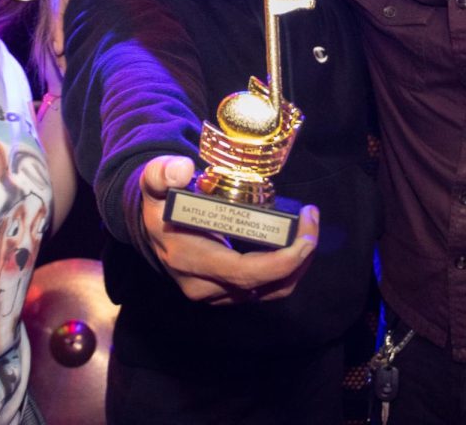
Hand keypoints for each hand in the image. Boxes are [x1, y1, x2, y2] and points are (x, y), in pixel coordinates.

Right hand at [139, 155, 318, 303]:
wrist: (152, 228)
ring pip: (273, 291)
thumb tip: (182, 170)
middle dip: (299, 256)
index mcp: (189, 260)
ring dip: (298, 264)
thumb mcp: (153, 182)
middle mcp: (204, 287)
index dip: (282, 260)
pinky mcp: (229, 293)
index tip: (306, 234)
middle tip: (312, 218)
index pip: (244, 273)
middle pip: (266, 285)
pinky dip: (288, 268)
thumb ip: (162, 172)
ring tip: (308, 228)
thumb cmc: (159, 203)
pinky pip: (268, 289)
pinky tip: (296, 240)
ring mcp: (218, 294)